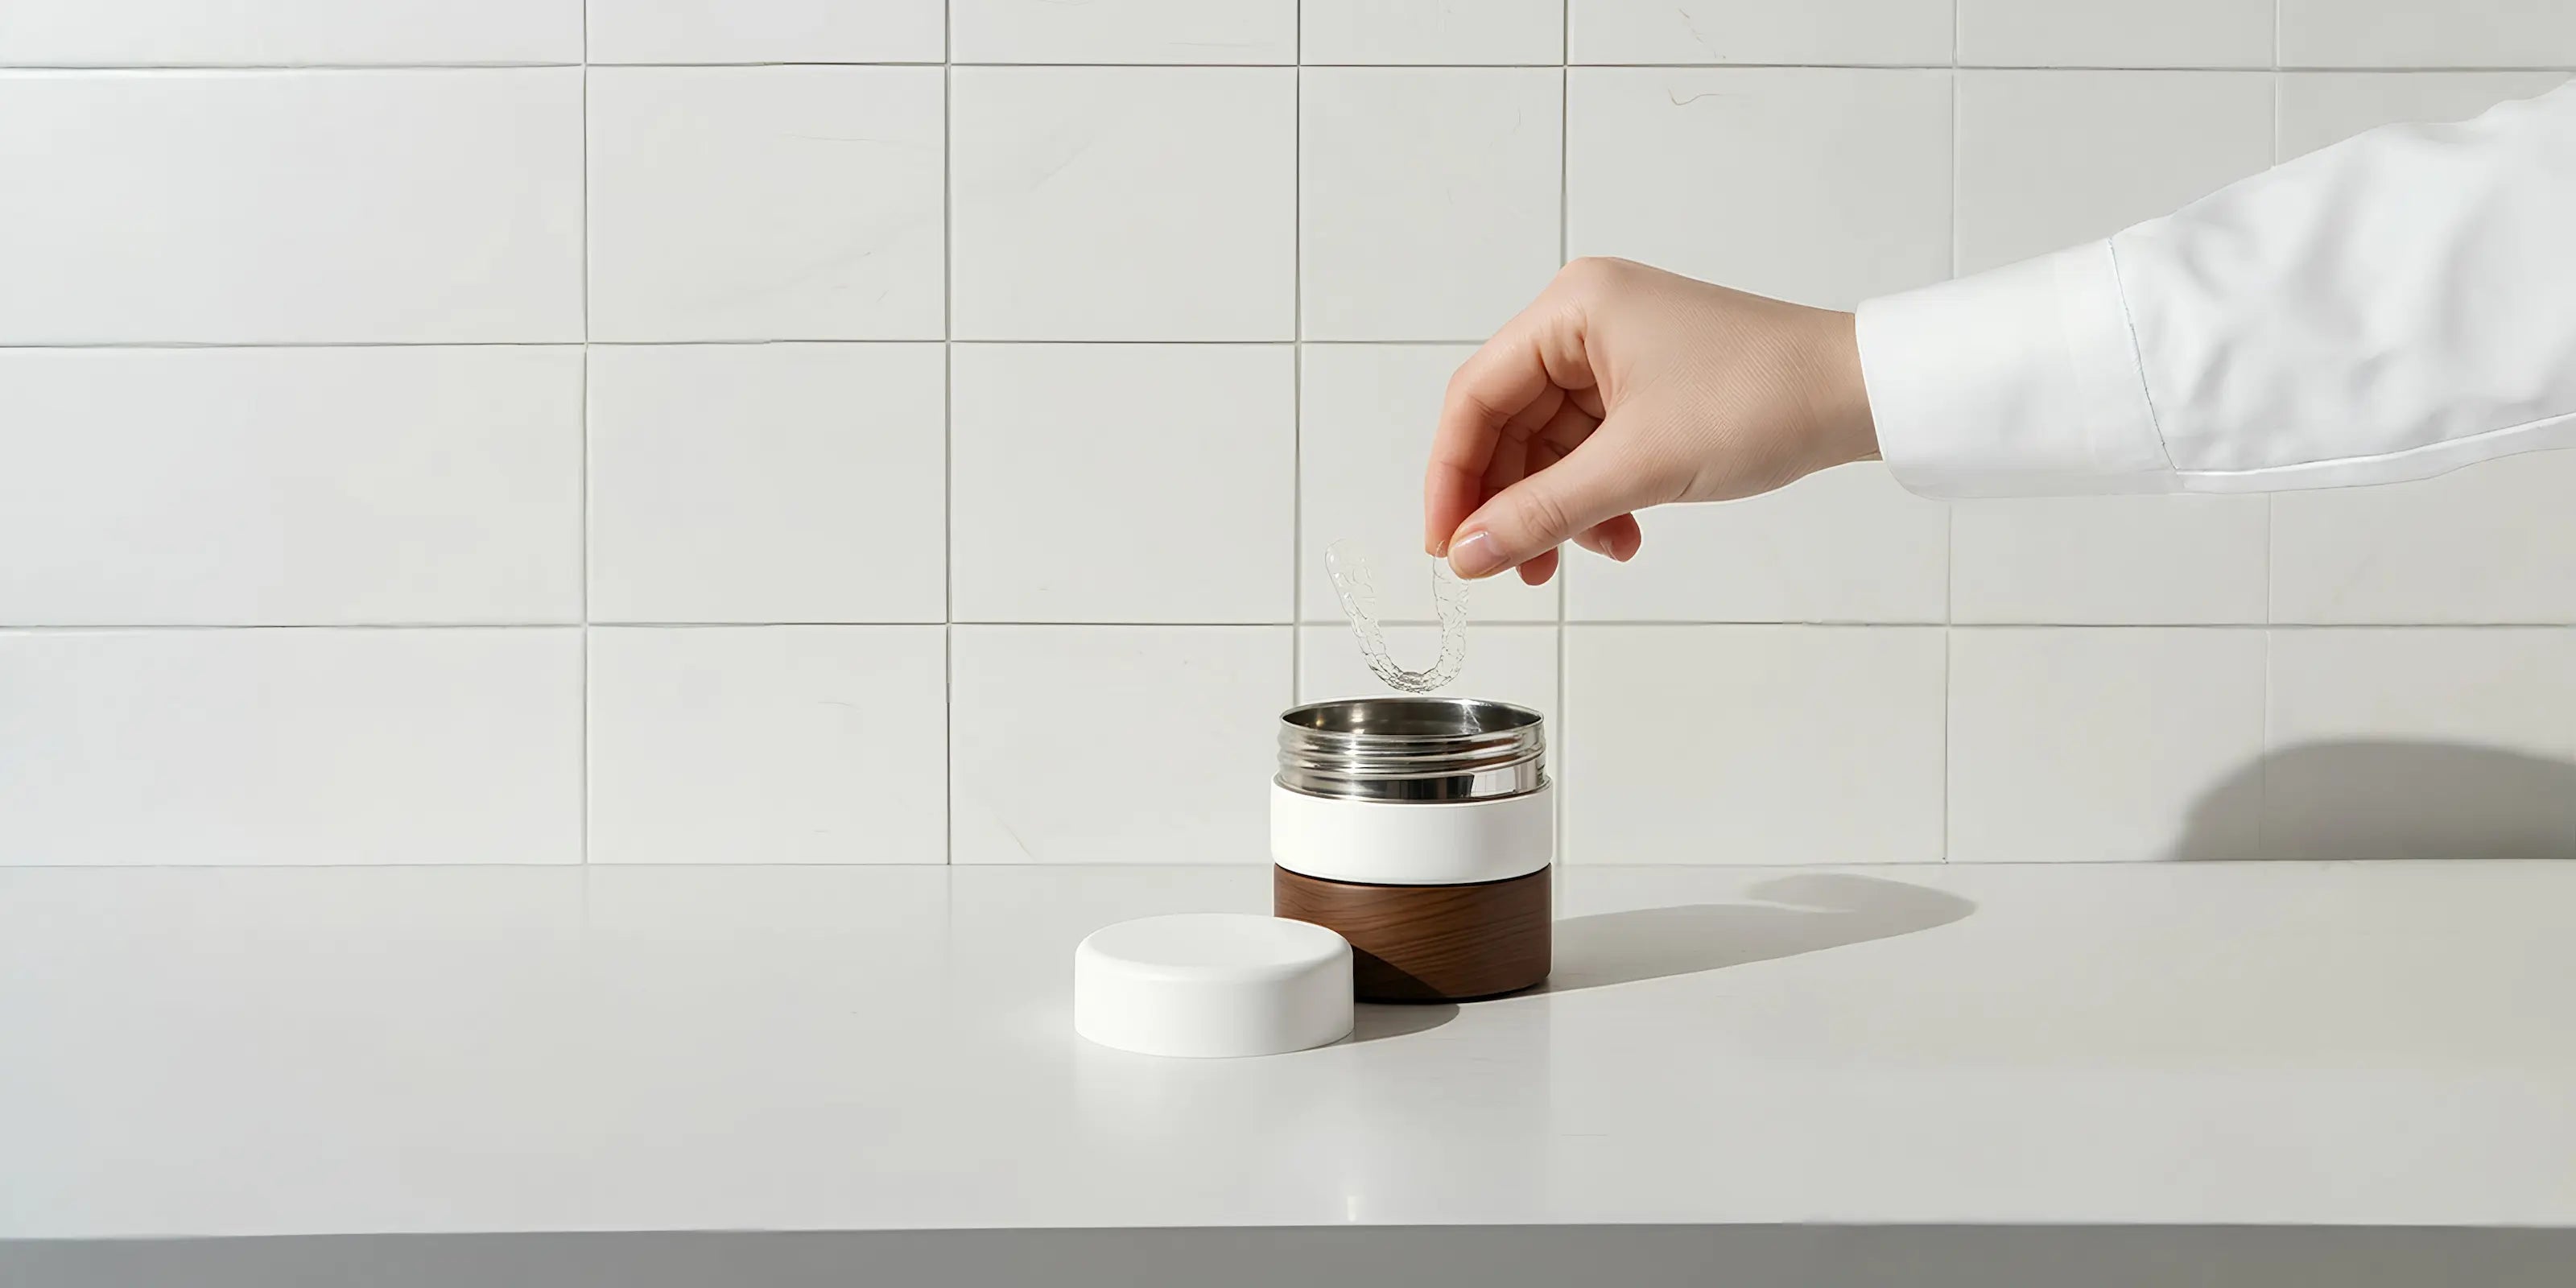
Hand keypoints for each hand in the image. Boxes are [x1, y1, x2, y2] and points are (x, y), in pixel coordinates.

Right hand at [1424, 257, 1878, 582]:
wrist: (1860, 394)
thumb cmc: (1760, 401)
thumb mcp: (1637, 467)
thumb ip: (1541, 513)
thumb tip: (1465, 557)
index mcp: (1570, 309)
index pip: (1474, 397)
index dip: (1451, 477)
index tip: (1445, 547)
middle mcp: (1584, 320)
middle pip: (1506, 423)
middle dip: (1506, 502)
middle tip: (1504, 569)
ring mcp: (1617, 352)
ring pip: (1549, 445)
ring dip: (1554, 509)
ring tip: (1566, 564)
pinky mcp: (1647, 384)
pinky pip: (1592, 448)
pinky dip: (1594, 497)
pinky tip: (1621, 538)